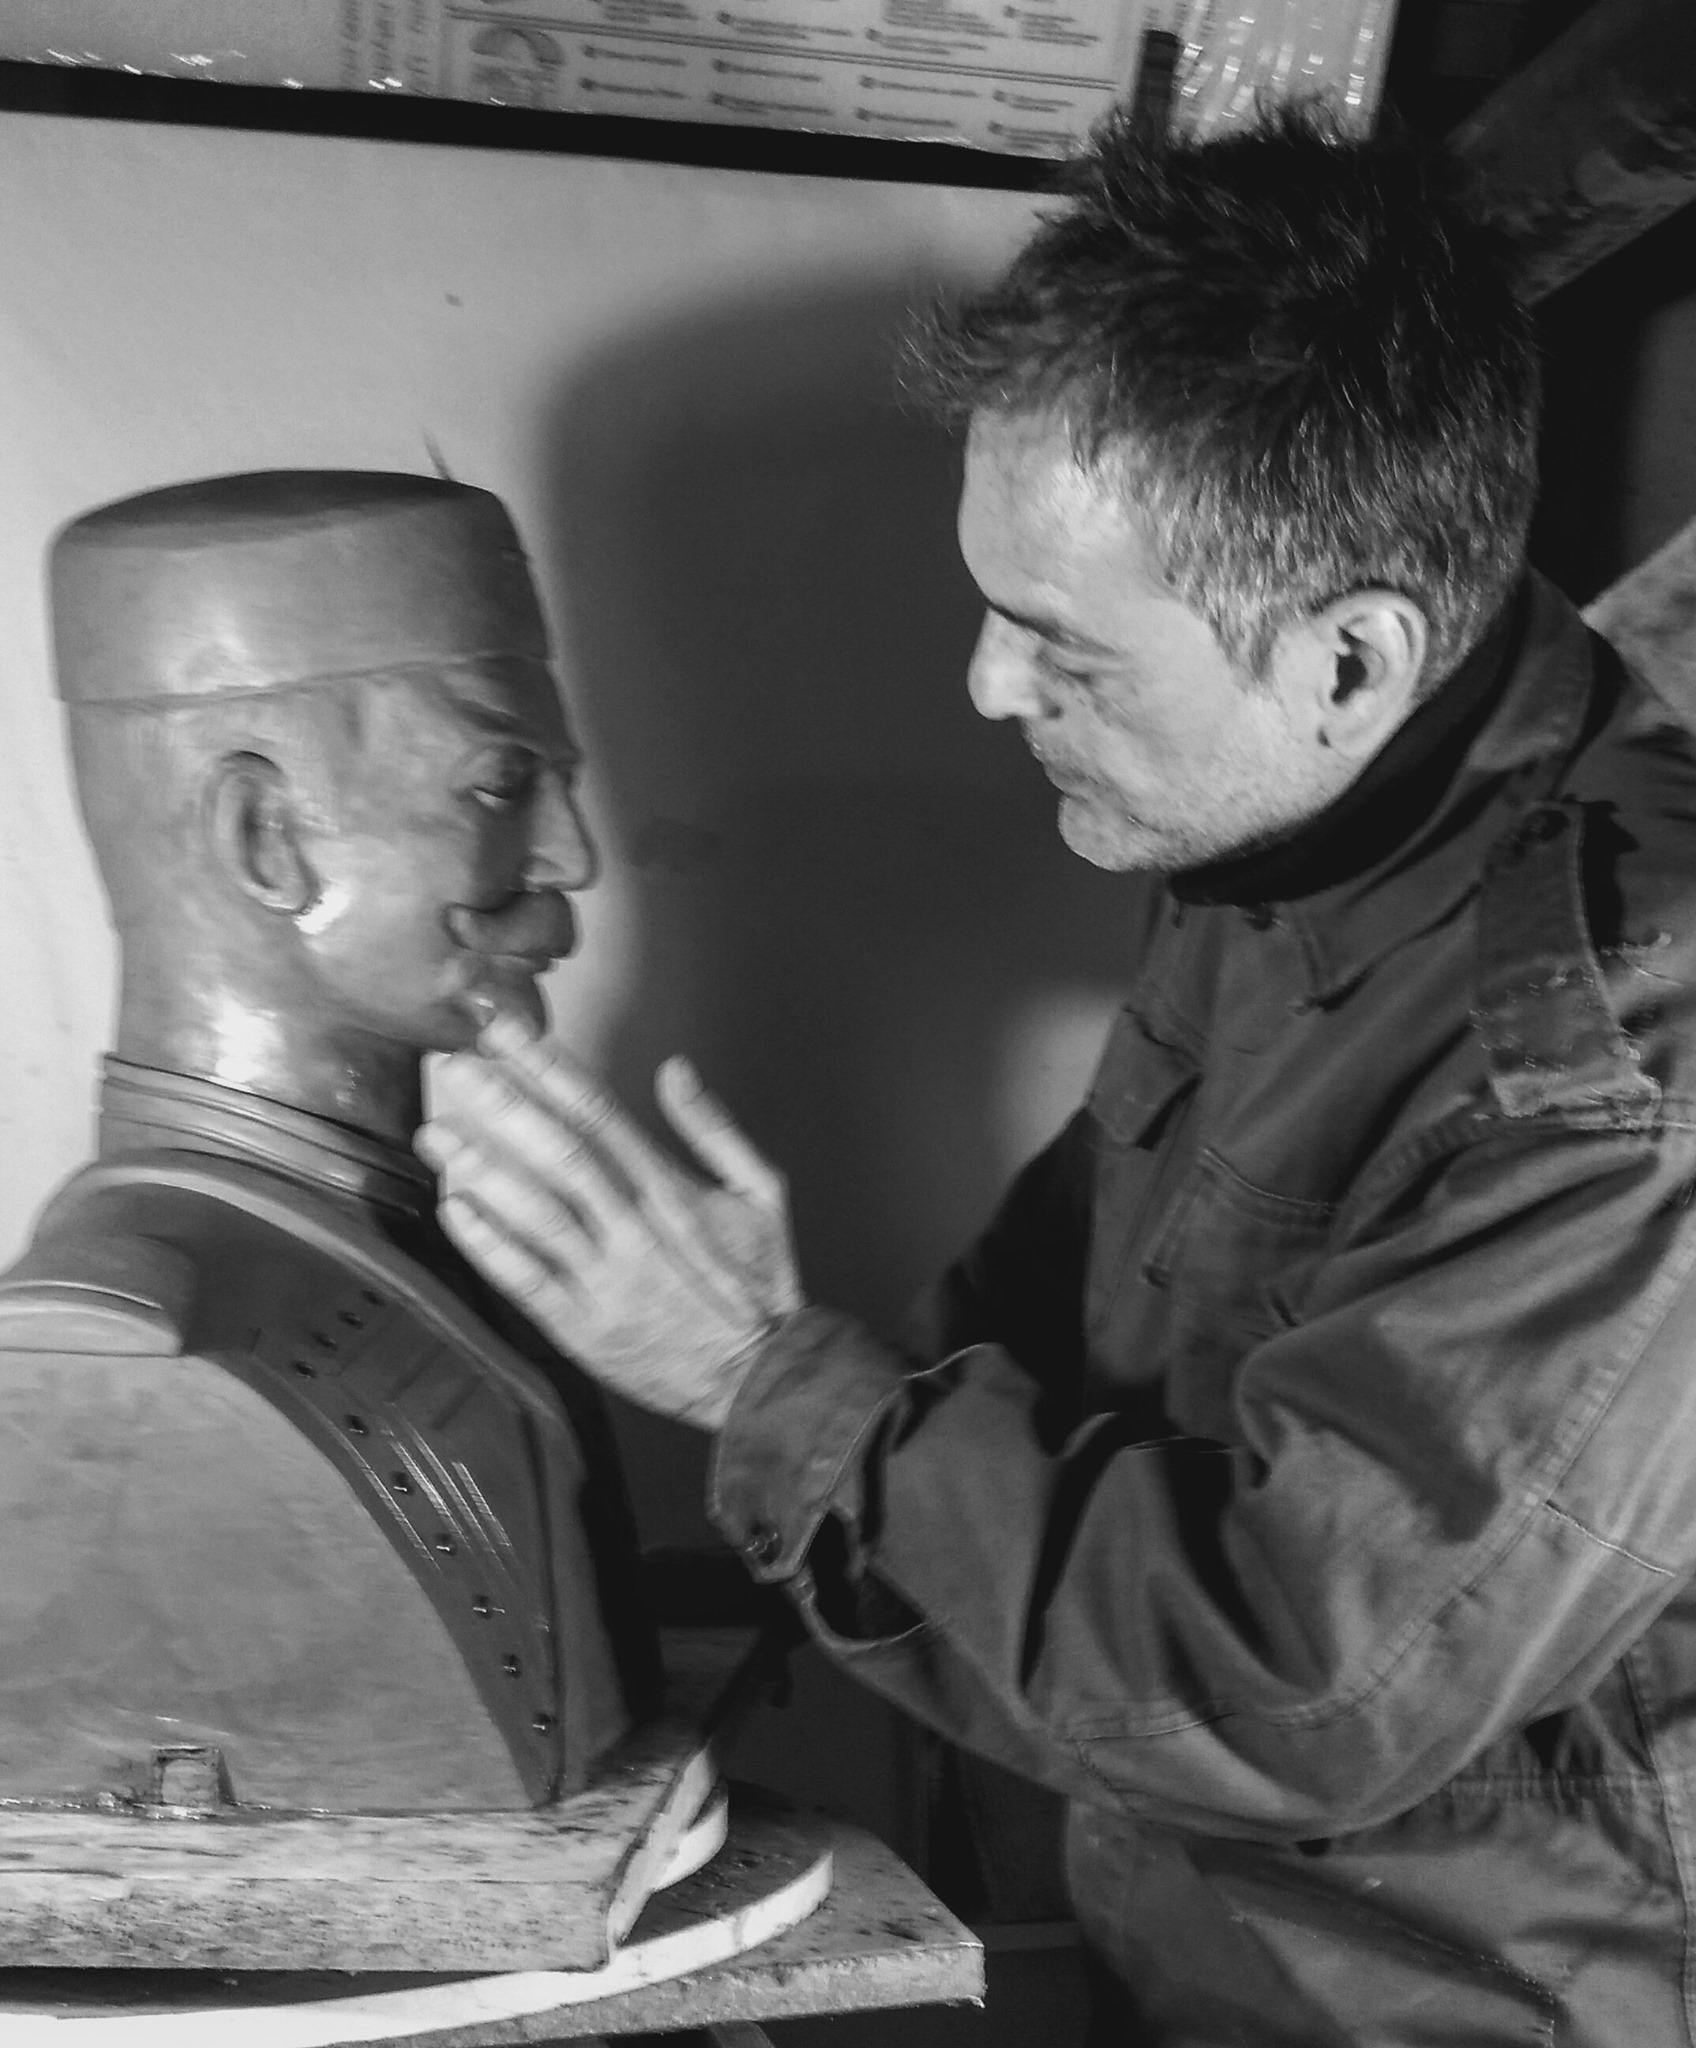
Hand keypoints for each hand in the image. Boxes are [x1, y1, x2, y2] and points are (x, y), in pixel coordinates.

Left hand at [417, 1016, 802, 1429]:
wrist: (761, 1377)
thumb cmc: (758, 1281)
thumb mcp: (762, 1193)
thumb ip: (715, 1129)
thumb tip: (675, 1069)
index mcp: (668, 1188)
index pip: (599, 1111)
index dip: (547, 1066)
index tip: (504, 1030)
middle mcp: (632, 1227)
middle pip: (558, 1152)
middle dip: (502, 1104)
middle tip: (453, 1065)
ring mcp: (604, 1278)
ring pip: (536, 1213)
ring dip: (482, 1169)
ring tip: (437, 1133)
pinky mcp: (582, 1327)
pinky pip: (527, 1280)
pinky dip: (489, 1245)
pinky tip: (456, 1210)